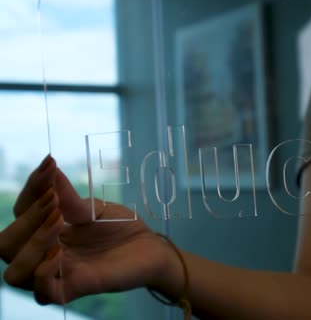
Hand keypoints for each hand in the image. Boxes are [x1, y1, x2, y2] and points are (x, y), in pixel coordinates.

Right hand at [0, 156, 172, 304]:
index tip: (50, 166)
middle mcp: (43, 255)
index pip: (20, 212)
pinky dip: (44, 272)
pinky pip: (43, 292)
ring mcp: (57, 274)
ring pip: (15, 273)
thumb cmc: (119, 226)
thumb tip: (48, 166)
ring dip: (31, 246)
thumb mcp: (92, 208)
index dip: (31, 189)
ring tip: (57, 225)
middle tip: (55, 203)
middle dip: (27, 220)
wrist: (150, 245)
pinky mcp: (75, 289)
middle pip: (6, 245)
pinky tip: (59, 253)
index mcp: (44, 231)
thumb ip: (66, 194)